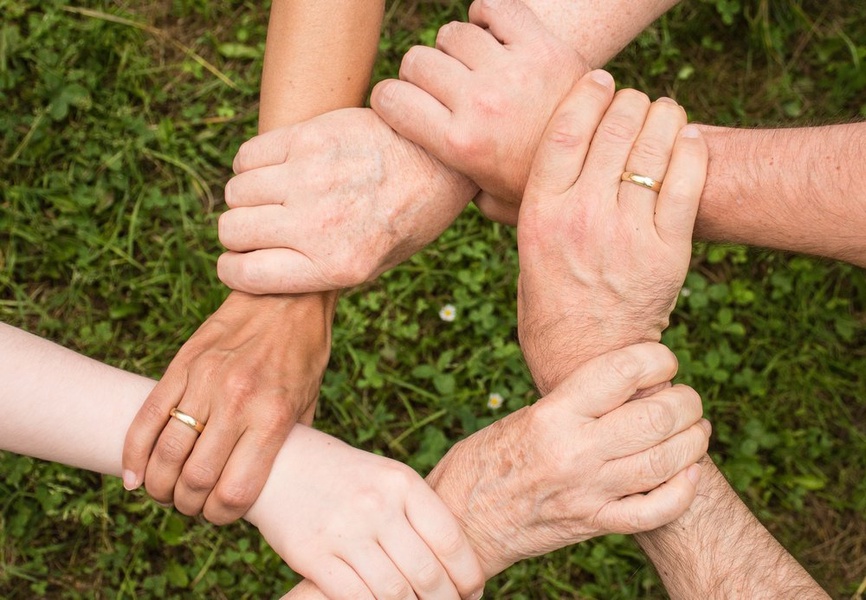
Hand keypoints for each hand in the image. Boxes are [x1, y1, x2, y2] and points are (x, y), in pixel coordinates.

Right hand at [122, 291, 334, 523]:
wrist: (287, 296)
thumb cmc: (303, 353)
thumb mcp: (308, 402)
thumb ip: (286, 444)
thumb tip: (266, 484)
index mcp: (272, 417)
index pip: (235, 491)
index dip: (221, 516)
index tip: (219, 515)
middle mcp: (237, 401)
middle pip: (195, 479)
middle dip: (188, 505)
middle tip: (190, 505)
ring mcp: (205, 381)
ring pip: (165, 452)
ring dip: (159, 485)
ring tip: (165, 491)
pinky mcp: (182, 364)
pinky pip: (147, 417)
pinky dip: (133, 453)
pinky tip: (134, 475)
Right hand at [217, 107, 477, 294]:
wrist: (441, 160)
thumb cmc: (408, 218)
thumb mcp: (375, 265)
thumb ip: (320, 273)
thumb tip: (262, 273)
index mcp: (336, 266)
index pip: (245, 274)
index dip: (234, 270)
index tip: (240, 262)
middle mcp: (318, 225)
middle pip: (232, 230)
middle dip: (238, 234)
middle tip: (261, 227)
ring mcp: (311, 178)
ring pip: (236, 192)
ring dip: (246, 198)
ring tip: (272, 196)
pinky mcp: (309, 138)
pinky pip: (247, 156)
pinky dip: (251, 165)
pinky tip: (276, 169)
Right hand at [246, 425, 484, 599]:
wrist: (279, 464)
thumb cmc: (345, 477)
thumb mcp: (387, 479)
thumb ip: (418, 513)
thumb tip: (458, 564)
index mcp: (401, 483)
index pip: (450, 540)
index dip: (468, 576)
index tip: (472, 593)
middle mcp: (376, 505)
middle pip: (427, 573)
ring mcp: (344, 531)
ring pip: (395, 592)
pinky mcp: (312, 555)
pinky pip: (356, 598)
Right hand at [371, 0, 587, 224]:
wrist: (604, 164)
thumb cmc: (540, 186)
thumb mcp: (492, 203)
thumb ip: (457, 189)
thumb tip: (431, 181)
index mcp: (459, 145)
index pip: (390, 99)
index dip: (389, 99)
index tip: (401, 104)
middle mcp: (480, 104)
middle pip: (417, 61)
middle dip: (420, 74)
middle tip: (441, 88)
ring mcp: (512, 71)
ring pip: (452, 34)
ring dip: (455, 48)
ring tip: (471, 66)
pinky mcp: (543, 46)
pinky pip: (496, 7)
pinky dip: (487, 14)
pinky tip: (492, 34)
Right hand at [427, 343, 708, 576]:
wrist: (461, 521)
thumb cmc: (485, 460)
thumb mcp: (524, 417)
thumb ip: (573, 403)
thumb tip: (627, 386)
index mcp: (552, 415)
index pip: (622, 372)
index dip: (657, 358)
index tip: (663, 360)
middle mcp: (574, 452)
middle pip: (656, 417)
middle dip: (686, 402)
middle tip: (687, 398)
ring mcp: (588, 492)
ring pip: (666, 461)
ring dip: (693, 441)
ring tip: (696, 429)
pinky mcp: (593, 524)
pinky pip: (654, 511)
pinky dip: (683, 491)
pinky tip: (689, 474)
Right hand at [516, 73, 707, 393]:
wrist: (588, 361)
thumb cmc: (550, 305)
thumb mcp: (525, 251)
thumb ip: (531, 206)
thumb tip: (531, 163)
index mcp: (540, 214)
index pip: (565, 130)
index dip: (587, 94)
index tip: (600, 80)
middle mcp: (582, 217)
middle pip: (613, 129)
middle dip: (629, 102)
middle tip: (635, 101)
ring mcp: (627, 233)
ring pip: (653, 147)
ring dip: (663, 117)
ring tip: (664, 112)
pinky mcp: (667, 252)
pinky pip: (687, 182)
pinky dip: (691, 150)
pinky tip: (688, 139)